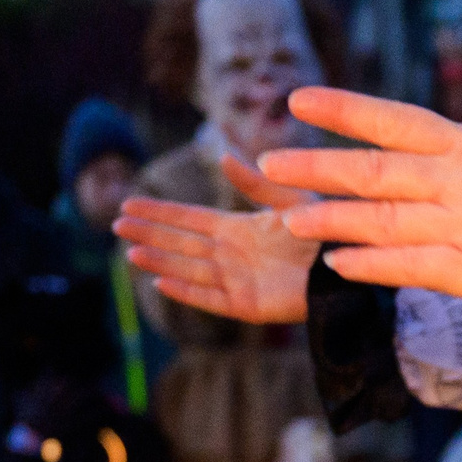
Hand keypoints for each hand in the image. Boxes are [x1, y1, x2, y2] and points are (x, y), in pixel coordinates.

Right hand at [117, 155, 319, 323]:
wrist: (346, 270)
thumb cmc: (324, 235)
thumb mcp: (289, 202)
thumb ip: (256, 185)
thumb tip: (222, 157)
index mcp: (238, 230)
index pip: (189, 219)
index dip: (159, 212)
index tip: (129, 204)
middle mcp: (231, 255)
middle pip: (181, 244)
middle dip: (150, 235)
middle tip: (116, 226)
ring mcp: (237, 281)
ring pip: (189, 270)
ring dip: (160, 262)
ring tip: (131, 253)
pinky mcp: (248, 305)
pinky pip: (211, 299)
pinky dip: (187, 292)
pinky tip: (161, 282)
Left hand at [266, 88, 461, 324]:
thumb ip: (449, 153)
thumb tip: (387, 142)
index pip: (397, 120)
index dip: (344, 109)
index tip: (297, 100)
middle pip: (378, 170)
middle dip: (317, 166)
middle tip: (270, 163)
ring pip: (384, 221)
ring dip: (331, 220)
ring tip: (292, 220)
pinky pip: (409, 269)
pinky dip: (369, 265)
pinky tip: (338, 264)